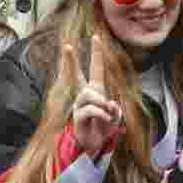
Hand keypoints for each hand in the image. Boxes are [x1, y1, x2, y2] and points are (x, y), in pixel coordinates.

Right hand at [64, 34, 122, 154]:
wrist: (96, 145)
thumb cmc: (104, 127)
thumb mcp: (115, 117)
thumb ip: (115, 109)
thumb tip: (108, 104)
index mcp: (96, 90)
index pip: (96, 68)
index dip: (97, 53)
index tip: (96, 37)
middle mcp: (85, 95)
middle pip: (76, 75)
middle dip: (71, 61)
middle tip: (66, 46)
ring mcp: (79, 105)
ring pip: (89, 95)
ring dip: (101, 104)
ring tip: (106, 114)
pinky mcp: (77, 117)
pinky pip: (90, 109)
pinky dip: (101, 114)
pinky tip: (105, 119)